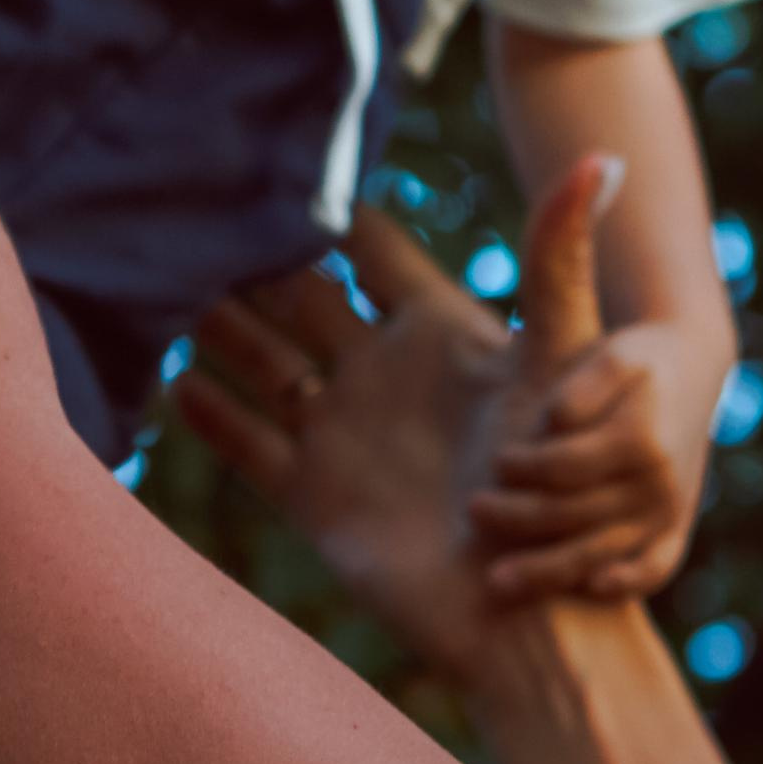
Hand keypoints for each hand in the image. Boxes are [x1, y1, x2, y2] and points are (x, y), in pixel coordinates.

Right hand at [181, 157, 618, 689]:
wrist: (534, 607)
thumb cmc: (565, 478)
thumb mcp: (564, 350)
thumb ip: (560, 256)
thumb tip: (602, 156)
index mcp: (435, 329)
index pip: (368, 251)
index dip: (330, 212)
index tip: (282, 162)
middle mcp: (381, 372)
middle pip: (299, 299)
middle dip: (252, 261)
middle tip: (194, 214)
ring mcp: (344, 433)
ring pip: (262, 362)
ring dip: (218, 329)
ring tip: (160, 288)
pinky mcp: (315, 496)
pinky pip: (248, 442)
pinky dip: (210, 414)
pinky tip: (170, 383)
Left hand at [467, 291, 715, 607]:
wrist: (692, 367)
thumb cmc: (636, 359)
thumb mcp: (613, 355)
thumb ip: (581, 389)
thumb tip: (554, 425)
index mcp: (640, 440)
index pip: (565, 467)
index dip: (524, 468)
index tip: (494, 460)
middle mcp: (659, 484)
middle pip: (574, 515)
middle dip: (517, 518)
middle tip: (472, 511)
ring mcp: (670, 512)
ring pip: (602, 553)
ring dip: (546, 572)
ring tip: (495, 582)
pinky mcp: (677, 528)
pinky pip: (655, 568)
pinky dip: (626, 584)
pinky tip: (586, 590)